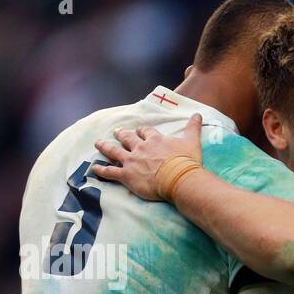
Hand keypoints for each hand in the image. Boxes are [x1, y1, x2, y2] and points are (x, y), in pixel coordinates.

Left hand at [91, 113, 205, 200]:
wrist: (178, 178)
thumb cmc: (186, 161)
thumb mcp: (192, 141)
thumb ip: (193, 127)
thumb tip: (198, 114)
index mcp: (155, 140)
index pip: (145, 132)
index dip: (142, 131)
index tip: (140, 131)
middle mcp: (140, 148)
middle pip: (127, 138)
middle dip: (122, 134)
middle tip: (117, 132)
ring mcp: (131, 161)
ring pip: (114, 151)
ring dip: (105, 147)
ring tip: (99, 143)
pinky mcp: (127, 175)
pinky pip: (110, 171)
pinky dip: (102, 170)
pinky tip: (94, 168)